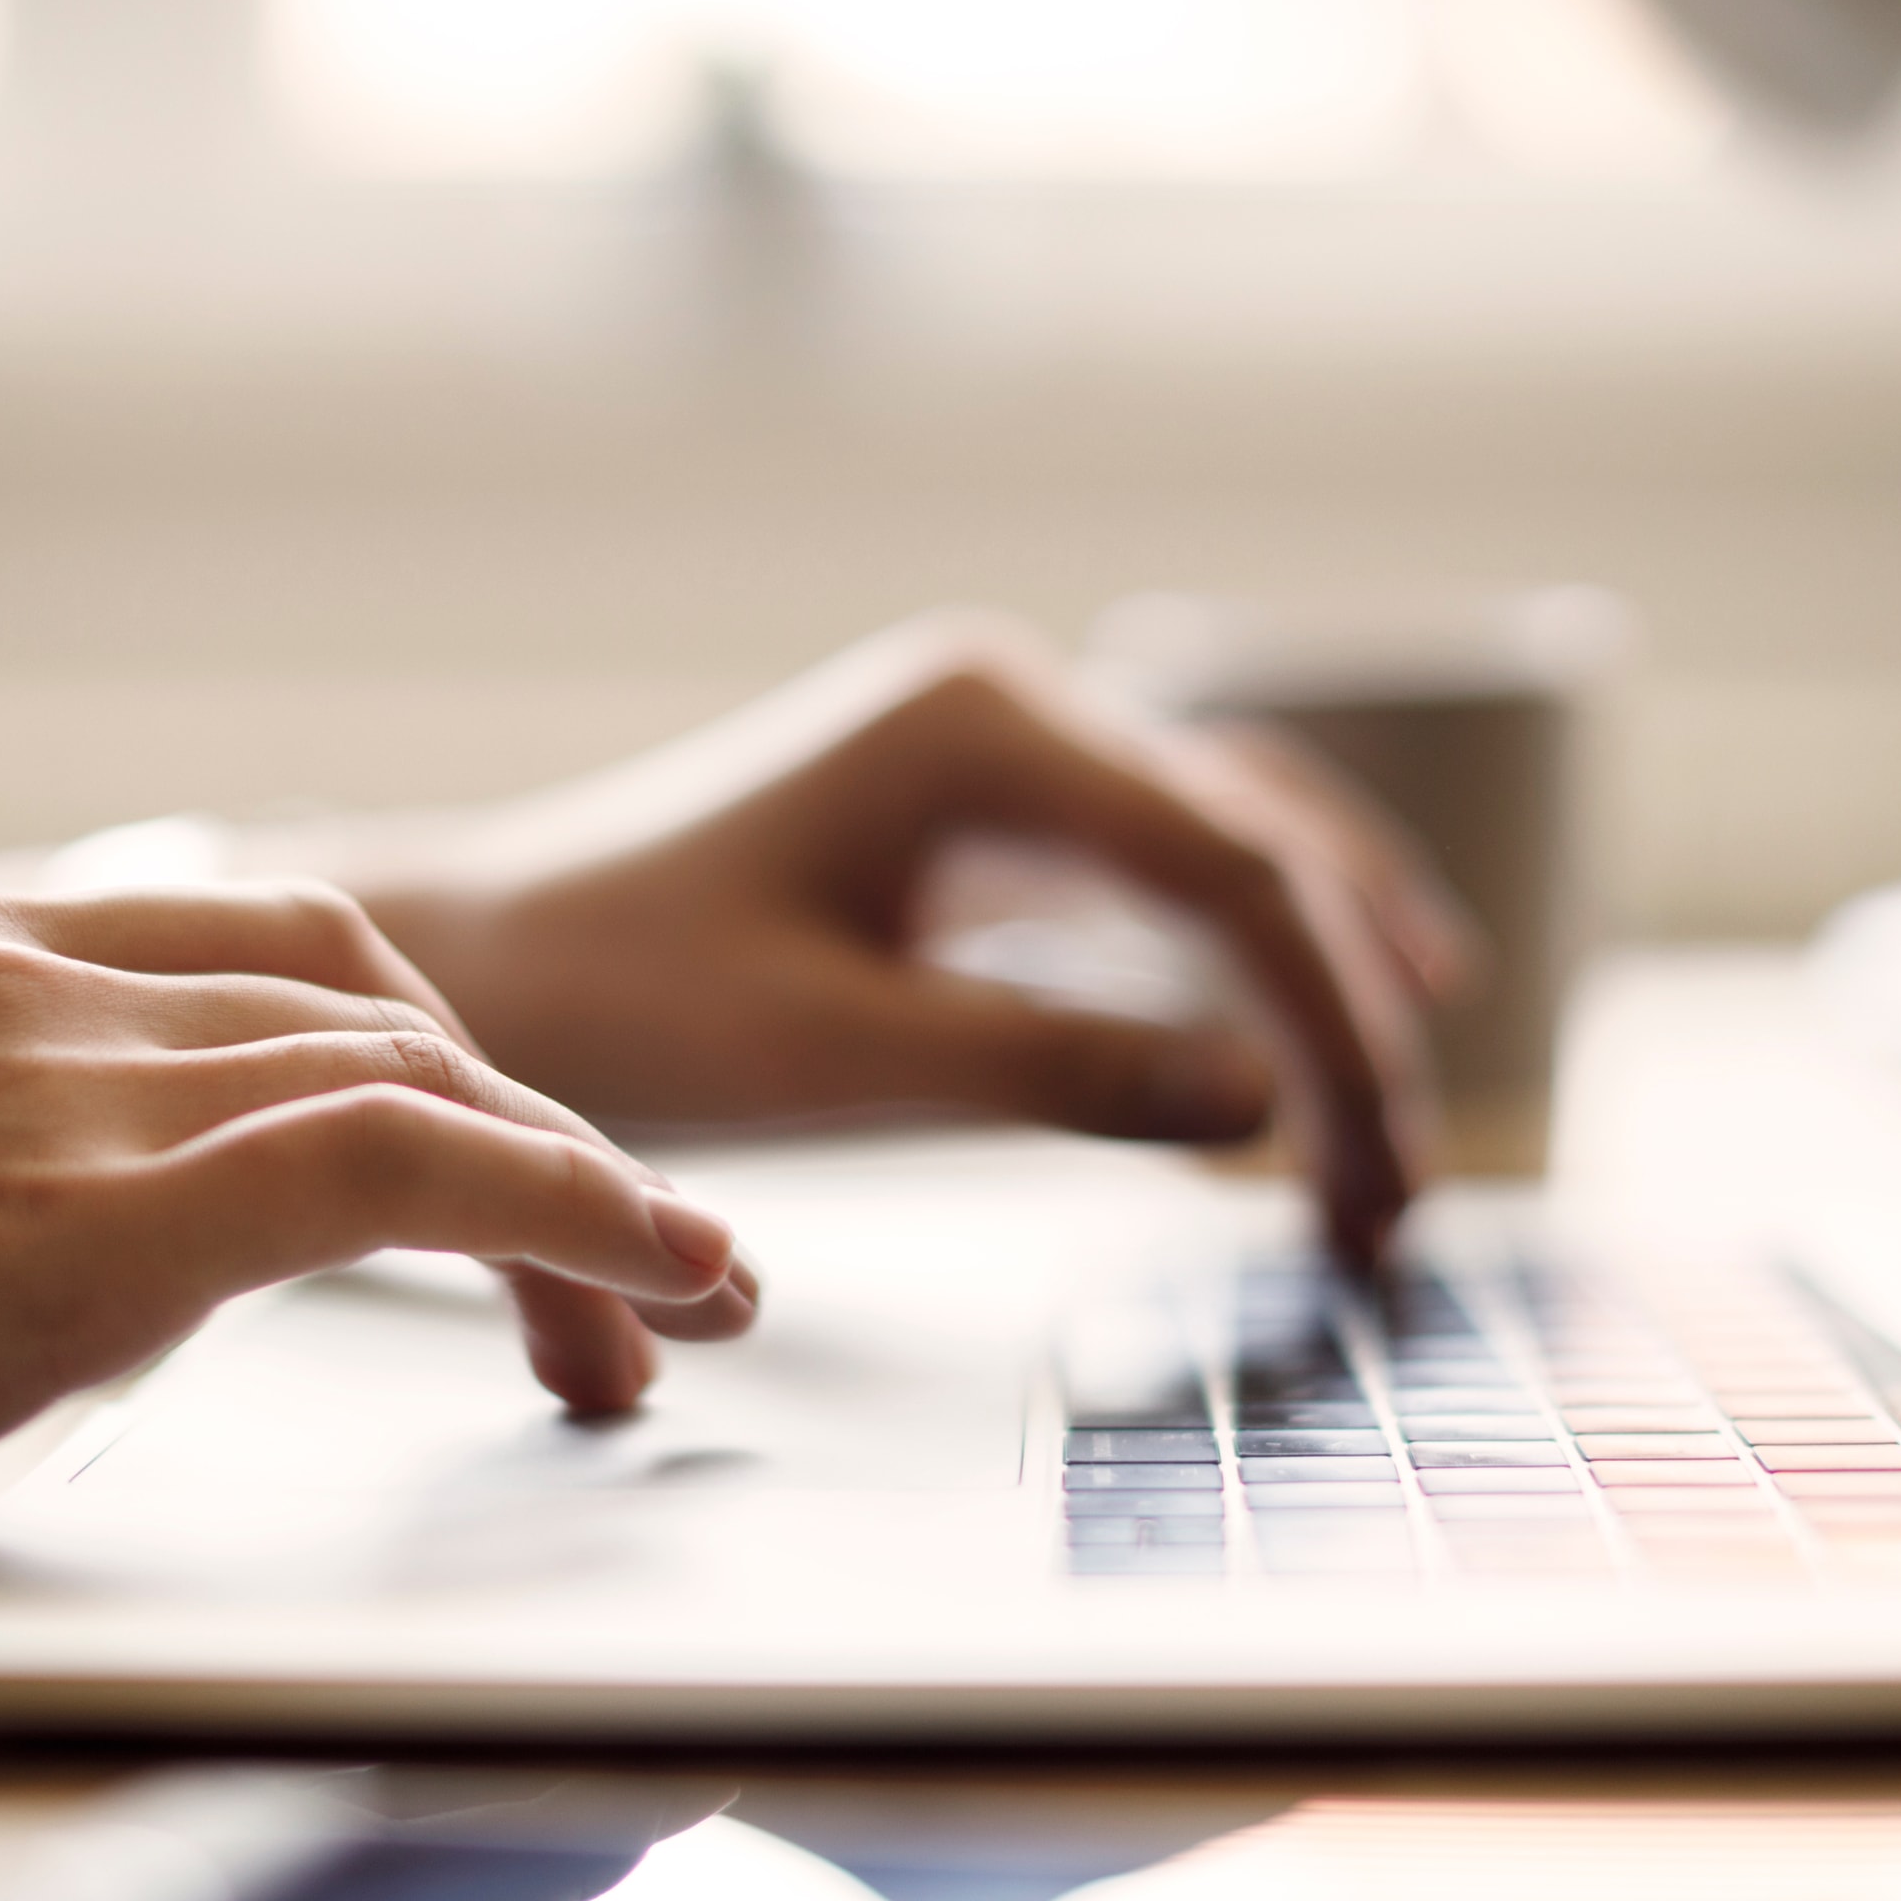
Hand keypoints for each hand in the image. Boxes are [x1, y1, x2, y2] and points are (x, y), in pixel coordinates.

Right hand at [0, 887, 745, 1655]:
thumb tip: (82, 1266)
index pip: (262, 958)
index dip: (421, 1064)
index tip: (500, 1187)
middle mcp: (14, 970)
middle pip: (367, 995)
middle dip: (518, 1125)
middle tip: (618, 1283)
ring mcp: (45, 1072)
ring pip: (420, 1070)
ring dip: (582, 1193)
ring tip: (674, 1314)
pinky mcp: (82, 1212)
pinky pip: (410, 1164)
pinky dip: (572, 1206)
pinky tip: (661, 1273)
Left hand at [337, 617, 1463, 1263]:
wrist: (492, 962)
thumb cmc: (626, 999)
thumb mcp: (836, 1057)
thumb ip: (1052, 1072)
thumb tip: (1264, 1107)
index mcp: (982, 727)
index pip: (1232, 876)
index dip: (1333, 1033)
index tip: (1375, 1184)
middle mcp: (1012, 704)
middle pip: (1261, 846)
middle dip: (1352, 1018)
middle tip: (1402, 1196)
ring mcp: (1003, 747)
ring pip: (1238, 840)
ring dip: (1330, 975)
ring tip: (1408, 1121)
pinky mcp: (985, 810)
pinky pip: (1171, 865)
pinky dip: (1256, 954)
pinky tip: (1319, 1036)